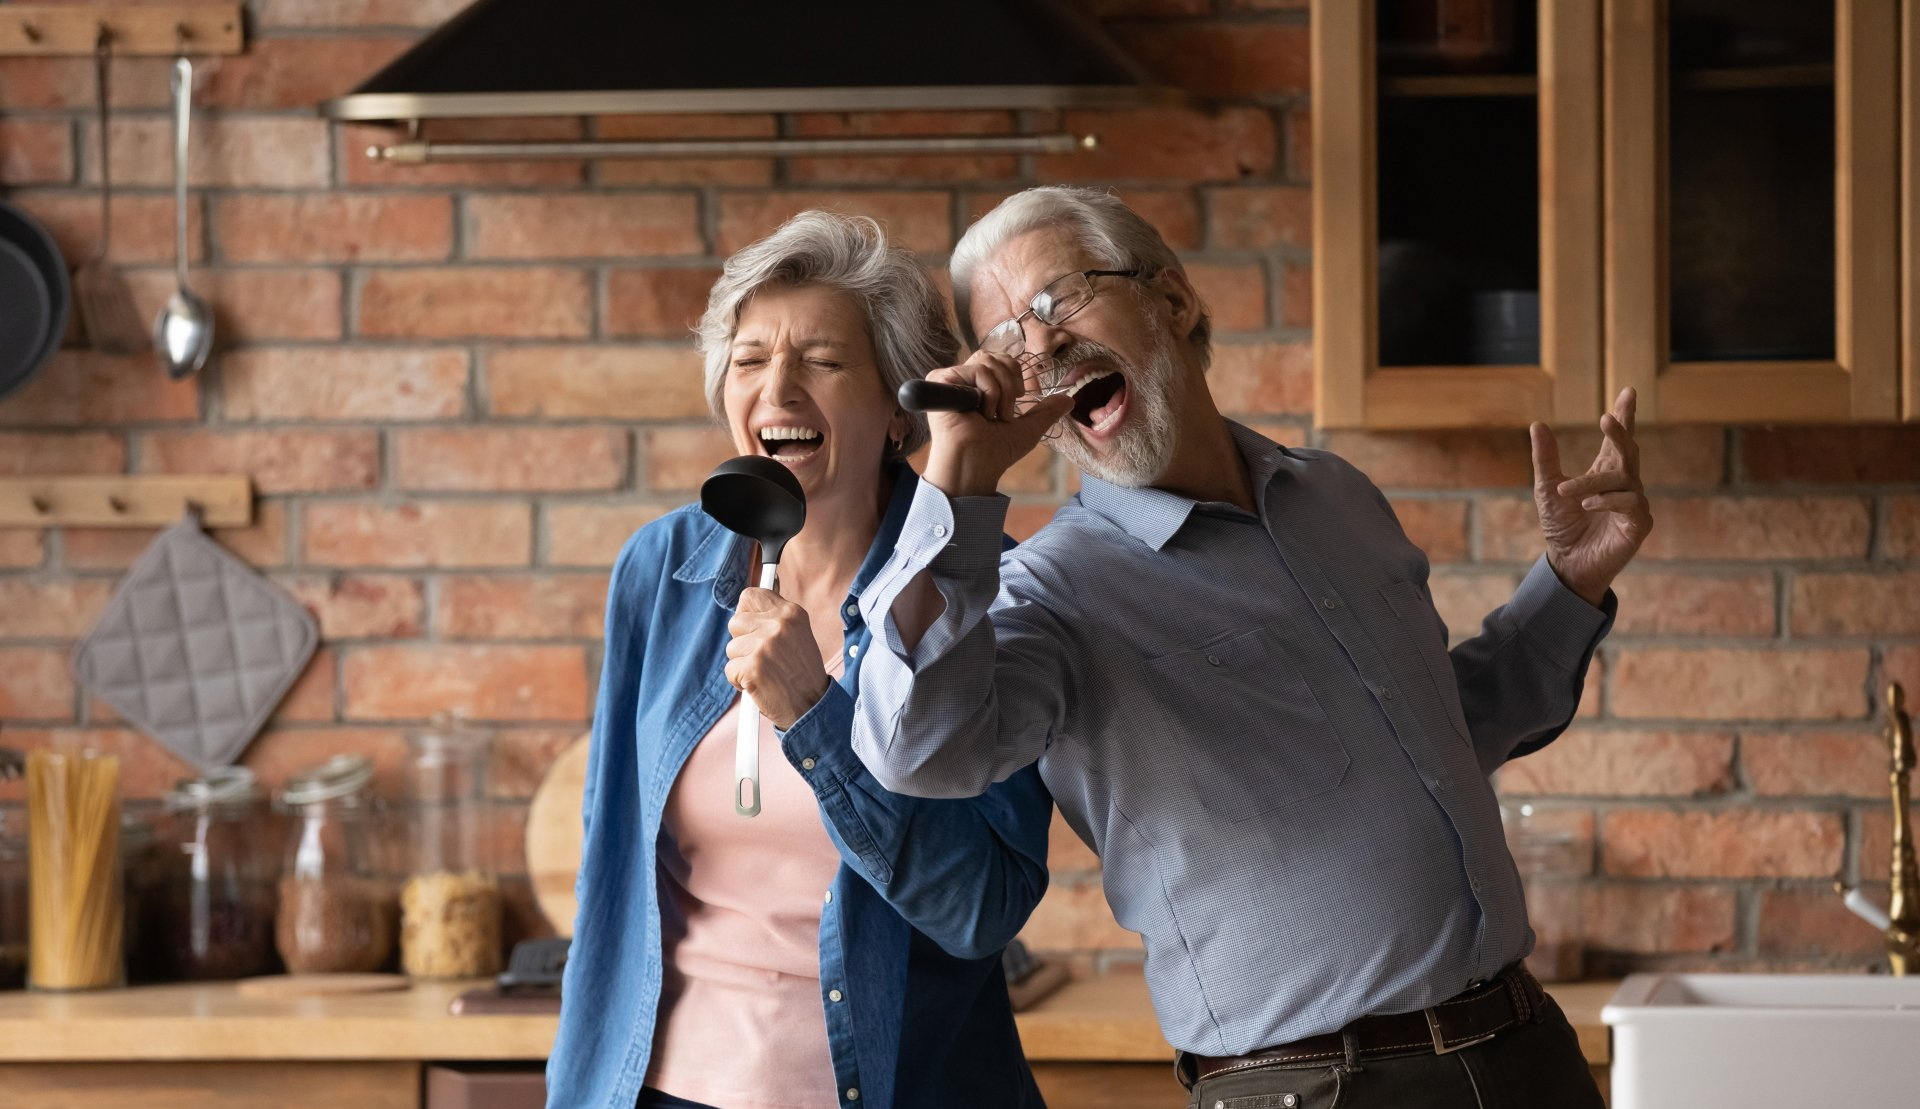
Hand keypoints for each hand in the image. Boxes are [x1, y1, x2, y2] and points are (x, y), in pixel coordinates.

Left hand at [724, 588, 830, 729]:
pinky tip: (758, 684)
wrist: (812, 706)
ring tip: (764, 672)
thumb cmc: (801, 673)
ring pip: (731, 648)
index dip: (746, 613)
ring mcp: (765, 645)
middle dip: (742, 641)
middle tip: (763, 657)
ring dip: (742, 663)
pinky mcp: (753, 667)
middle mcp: (779, 624)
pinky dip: (739, 681)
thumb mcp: (797, 634)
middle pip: (735, 622)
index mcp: (791, 613)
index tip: (751, 627)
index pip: (750, 596)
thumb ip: (773, 618)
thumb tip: (744, 607)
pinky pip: (730, 669)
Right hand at [922, 351, 1073, 497]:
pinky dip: (988, 392)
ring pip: (988, 361)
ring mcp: (951, 380)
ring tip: (994, 416)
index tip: (1020, 399)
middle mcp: (964, 380)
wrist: (976, 466)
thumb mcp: (1028, 428)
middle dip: (1011, 384)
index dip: (1015, 374)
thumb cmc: (995, 452)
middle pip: (996, 356)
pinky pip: (976, 370)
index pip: (1001, 359)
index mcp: (980, 386)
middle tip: (1007, 412)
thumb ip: (1046, 411)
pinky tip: (981, 414)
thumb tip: (1069, 399)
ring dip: (1001, 393)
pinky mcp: (940, 381)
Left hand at [1530, 387, 1653, 607]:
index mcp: (1605, 472)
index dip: (1624, 416)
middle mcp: (1624, 484)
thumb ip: (1546, 458)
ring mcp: (1634, 503)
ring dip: (1593, 483)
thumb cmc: (1561, 526)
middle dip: (1620, 433)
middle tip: (1606, 418)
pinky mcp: (1639, 524)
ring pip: (1622, 479)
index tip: (1628, 391)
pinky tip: (1588, 504)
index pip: (1617, 440)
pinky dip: (1607, 501)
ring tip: (1568, 492)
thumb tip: (1537, 424)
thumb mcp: (1547, 488)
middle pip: (1628, 451)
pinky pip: (1630, 504)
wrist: (1567, 563)